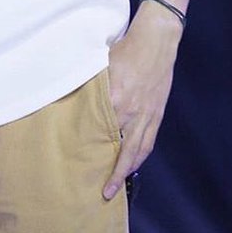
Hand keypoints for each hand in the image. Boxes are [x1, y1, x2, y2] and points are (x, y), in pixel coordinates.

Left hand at [102, 2, 182, 199]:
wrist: (157, 39)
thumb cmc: (125, 48)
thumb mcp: (102, 65)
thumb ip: (91, 86)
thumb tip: (74, 98)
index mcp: (116, 99)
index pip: (101, 133)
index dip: (94, 152)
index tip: (83, 166)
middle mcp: (133, 111)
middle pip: (123, 150)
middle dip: (115, 174)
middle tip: (105, 193)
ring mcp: (148, 114)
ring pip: (139, 150)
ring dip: (129, 169)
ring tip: (120, 185)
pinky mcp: (157, 112)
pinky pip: (150, 140)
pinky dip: (141, 154)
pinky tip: (135, 162)